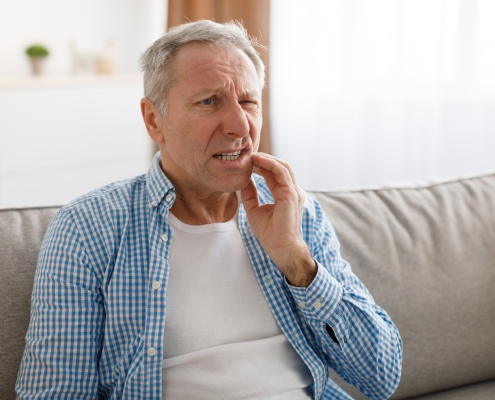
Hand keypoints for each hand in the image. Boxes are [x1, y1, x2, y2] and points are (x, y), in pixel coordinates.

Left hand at [241, 153, 316, 286]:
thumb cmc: (269, 233)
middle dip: (265, 158)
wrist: (279, 248)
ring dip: (267, 159)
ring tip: (253, 155)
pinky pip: (282, 173)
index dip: (262, 165)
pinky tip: (258, 161)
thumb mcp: (254, 210)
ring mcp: (294, 192)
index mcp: (285, 194)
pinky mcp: (291, 194)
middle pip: (280, 167)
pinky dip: (270, 164)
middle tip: (249, 154)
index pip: (275, 174)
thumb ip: (250, 194)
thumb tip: (243, 181)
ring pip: (283, 166)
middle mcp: (292, 191)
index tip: (248, 160)